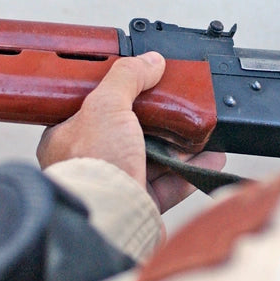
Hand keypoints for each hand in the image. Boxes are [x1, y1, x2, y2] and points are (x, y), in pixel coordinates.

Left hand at [36, 52, 225, 211]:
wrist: (108, 219)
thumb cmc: (91, 169)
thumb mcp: (105, 106)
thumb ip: (128, 78)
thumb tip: (149, 62)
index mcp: (69, 137)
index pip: (96, 107)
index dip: (122, 94)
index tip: (145, 83)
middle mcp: (92, 160)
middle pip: (131, 131)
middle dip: (159, 120)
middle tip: (176, 105)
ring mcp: (118, 182)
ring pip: (154, 157)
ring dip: (180, 144)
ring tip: (199, 130)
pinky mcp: (142, 203)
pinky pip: (172, 182)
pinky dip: (193, 170)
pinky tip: (209, 157)